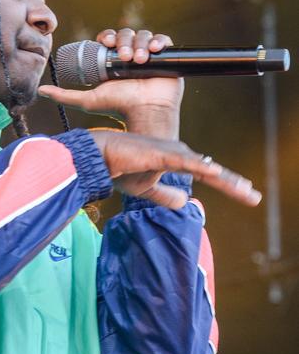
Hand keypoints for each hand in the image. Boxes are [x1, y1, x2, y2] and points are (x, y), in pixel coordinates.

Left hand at [41, 28, 181, 138]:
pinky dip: (159, 41)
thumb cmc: (118, 107)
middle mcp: (131, 55)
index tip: (106, 43)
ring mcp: (150, 55)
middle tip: (122, 58)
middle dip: (123, 41)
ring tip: (137, 60)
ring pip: (143, 35)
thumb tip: (41, 91)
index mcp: (113, 60)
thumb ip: (64, 96)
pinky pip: (163, 40)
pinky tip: (154, 50)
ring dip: (139, 43)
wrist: (144, 112)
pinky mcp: (167, 57)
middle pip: (126, 34)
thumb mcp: (87, 100)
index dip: (108, 36)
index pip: (110, 38)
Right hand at [90, 130, 261, 208]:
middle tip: (254, 197)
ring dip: (225, 180)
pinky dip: (201, 166)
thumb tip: (186, 201)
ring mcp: (171, 152)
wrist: (100, 157)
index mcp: (176, 159)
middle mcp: (179, 153)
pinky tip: (215, 171)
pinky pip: (185, 161)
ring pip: (204, 167)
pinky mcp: (161, 153)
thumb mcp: (146, 189)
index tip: (247, 193)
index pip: (207, 174)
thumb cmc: (120, 168)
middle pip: (212, 171)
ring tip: (245, 190)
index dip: (227, 184)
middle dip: (233, 184)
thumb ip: (165, 195)